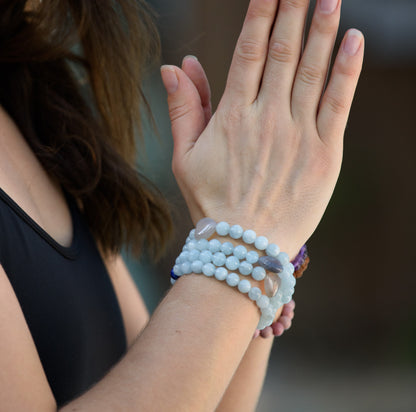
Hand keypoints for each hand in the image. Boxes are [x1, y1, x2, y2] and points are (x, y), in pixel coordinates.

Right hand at [161, 0, 363, 255]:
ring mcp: (298, 135)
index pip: (248, 52)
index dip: (261, 14)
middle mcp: (267, 118)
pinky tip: (354, 41)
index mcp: (233, 117)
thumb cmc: (212, 203)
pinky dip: (347, 71)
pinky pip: (338, 105)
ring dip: (323, 29)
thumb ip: (184, 109)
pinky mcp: (324, 155)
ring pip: (312, 71)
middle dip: (294, 10)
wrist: (244, 245)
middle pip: (282, 52)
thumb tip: (176, 66)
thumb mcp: (185, 158)